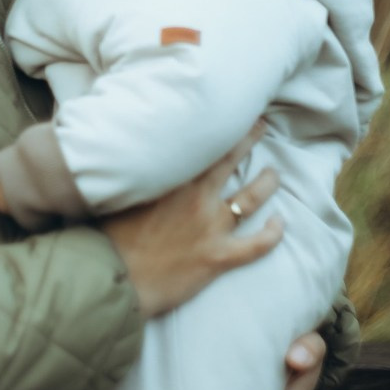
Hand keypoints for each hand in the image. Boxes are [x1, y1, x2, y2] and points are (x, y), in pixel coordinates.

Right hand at [99, 123, 282, 318]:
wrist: (113, 276)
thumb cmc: (109, 235)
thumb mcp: (121, 190)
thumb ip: (136, 171)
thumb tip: (134, 151)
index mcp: (173, 178)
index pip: (202, 144)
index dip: (218, 127)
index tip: (228, 113)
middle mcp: (198, 197)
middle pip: (231, 160)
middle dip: (249, 139)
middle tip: (261, 126)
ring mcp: (212, 227)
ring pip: (251, 198)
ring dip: (266, 183)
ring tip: (274, 174)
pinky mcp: (218, 257)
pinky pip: (256, 245)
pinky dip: (273, 234)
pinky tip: (280, 224)